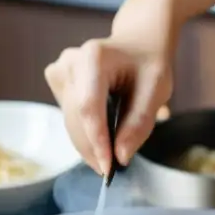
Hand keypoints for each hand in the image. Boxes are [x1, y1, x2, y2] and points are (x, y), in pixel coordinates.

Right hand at [45, 29, 172, 175]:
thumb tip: (121, 156)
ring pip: (70, 121)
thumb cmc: (148, 65)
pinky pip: (69, 117)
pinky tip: (102, 135)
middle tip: (112, 170)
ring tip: (109, 157)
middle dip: (93, 149)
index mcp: (94, 57)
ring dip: (89, 144)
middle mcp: (70, 62)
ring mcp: (60, 71)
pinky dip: (85, 132)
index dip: (96, 141)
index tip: (108, 167)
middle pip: (76, 118)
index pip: (89, 107)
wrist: (137, 43)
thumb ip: (139, 123)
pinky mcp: (57, 81)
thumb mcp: (157, 90)